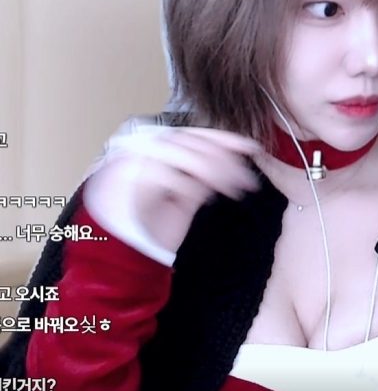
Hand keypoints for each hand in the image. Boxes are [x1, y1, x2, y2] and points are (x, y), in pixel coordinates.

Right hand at [83, 126, 261, 251]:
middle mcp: (139, 149)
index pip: (191, 134)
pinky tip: (207, 196)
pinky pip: (163, 174)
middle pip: (188, 140)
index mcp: (153, 149)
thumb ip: (200, 176)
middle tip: (246, 178)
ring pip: (177, 151)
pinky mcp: (123, 180)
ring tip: (233, 188)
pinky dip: (188, 183)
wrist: (116, 256)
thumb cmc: (148, 227)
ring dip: (211, 168)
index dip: (223, 138)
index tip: (249, 146)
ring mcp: (129, 161)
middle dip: (222, 157)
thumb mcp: (183, 197)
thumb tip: (230, 163)